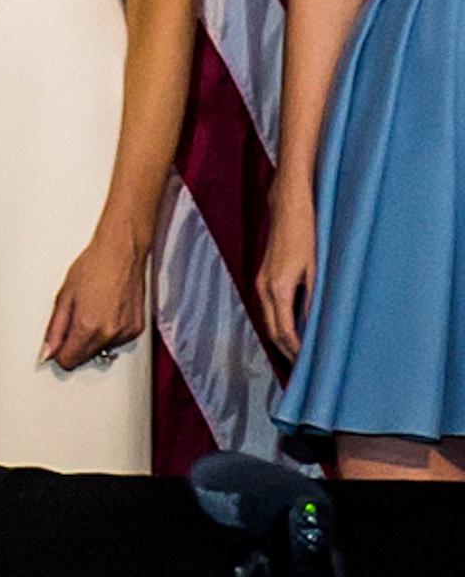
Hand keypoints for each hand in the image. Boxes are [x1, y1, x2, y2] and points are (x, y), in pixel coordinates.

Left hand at [44, 224, 153, 373]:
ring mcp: (126, 333)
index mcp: (88, 326)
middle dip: (75, 346)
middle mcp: (110, 333)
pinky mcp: (137, 329)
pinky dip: (109, 333)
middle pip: (85, 358)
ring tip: (93, 311)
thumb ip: (55, 328)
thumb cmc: (93, 267)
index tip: (56, 345)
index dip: (59, 353)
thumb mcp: (64, 296)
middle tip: (73, 321)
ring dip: (94, 339)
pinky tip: (107, 311)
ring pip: (102, 350)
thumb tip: (48, 351)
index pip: (69, 361)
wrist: (121, 253)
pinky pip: (117, 341)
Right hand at [255, 180, 316, 363]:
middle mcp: (263, 288)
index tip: (309, 367)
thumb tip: (315, 325)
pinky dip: (279, 324)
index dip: (296, 352)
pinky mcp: (263, 276)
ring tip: (299, 354)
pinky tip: (293, 329)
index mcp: (277, 289)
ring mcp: (260, 282)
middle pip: (271, 330)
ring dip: (281, 339)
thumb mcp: (317, 268)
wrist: (289, 206)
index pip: (284, 332)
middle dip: (286, 351)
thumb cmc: (307, 233)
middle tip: (304, 370)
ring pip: (268, 320)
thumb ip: (314, 299)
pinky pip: (269, 308)